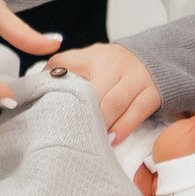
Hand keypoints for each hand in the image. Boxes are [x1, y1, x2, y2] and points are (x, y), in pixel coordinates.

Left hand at [42, 42, 160, 142]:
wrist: (157, 56)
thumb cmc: (114, 66)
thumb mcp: (90, 60)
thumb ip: (66, 73)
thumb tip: (36, 91)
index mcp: (91, 55)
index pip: (63, 65)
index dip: (52, 86)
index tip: (43, 107)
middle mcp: (113, 63)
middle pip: (92, 91)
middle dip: (80, 113)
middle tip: (67, 134)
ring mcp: (135, 77)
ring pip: (113, 103)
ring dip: (100, 124)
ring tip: (88, 140)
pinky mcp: (152, 92)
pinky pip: (136, 112)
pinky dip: (122, 128)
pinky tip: (111, 140)